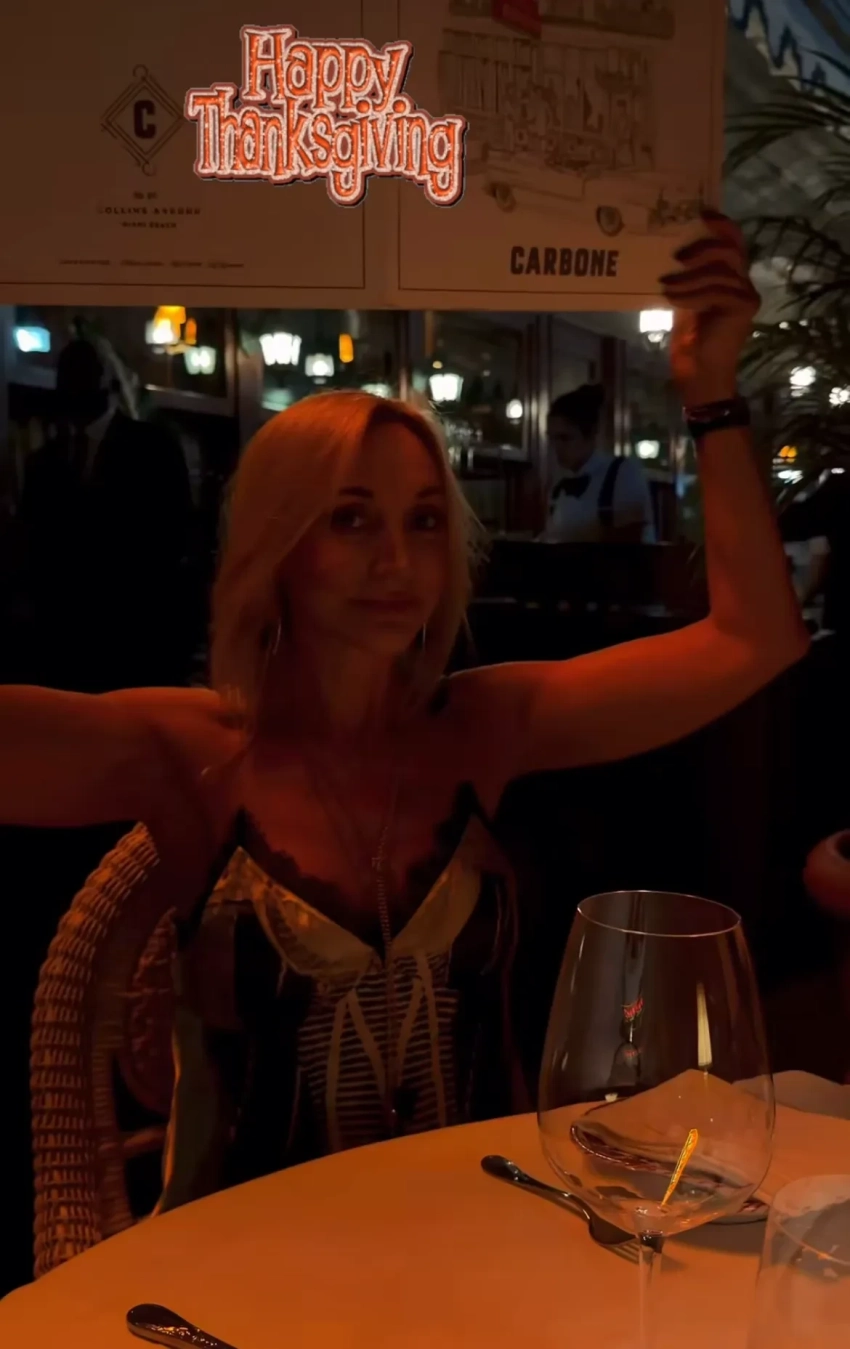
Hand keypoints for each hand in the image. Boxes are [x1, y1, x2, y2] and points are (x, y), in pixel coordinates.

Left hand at [660, 211, 759, 405]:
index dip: (722, 226)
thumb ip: (686, 278)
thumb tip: (668, 253)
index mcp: (730, 280)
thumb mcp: (684, 302)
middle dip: (703, 246)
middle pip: (730, 249)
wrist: (699, 377)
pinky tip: (672, 298)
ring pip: (720, 270)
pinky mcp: (743, 307)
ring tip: (666, 284)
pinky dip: (691, 292)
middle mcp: (743, 284)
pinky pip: (716, 289)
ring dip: (689, 276)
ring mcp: (746, 296)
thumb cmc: (689, 344)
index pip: (733, 243)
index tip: (703, 213)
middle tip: (677, 256)